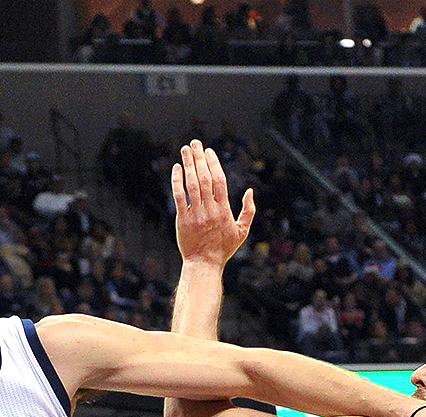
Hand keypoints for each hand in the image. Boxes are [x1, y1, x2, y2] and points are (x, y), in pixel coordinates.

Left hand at [171, 139, 254, 266]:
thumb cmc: (224, 248)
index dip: (213, 163)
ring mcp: (195, 214)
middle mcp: (210, 209)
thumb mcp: (242, 231)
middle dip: (199, 158)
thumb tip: (250, 191)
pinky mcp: (182, 219)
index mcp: (224, 210)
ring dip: (188, 165)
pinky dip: (177, 181)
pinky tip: (176, 168)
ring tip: (185, 150)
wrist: (204, 263)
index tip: (208, 151)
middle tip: (195, 143)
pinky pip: (179, 196)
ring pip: (191, 184)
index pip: (219, 180)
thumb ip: (248, 211)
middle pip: (204, 178)